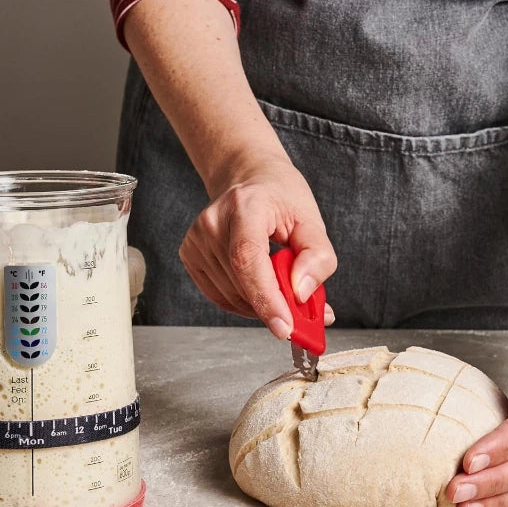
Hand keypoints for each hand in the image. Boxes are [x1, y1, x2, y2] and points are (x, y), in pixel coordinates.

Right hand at [178, 153, 336, 337]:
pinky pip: (221, 297)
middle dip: (274, 306)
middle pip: (241, 282)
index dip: (265, 296)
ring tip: (282, 288)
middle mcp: (213, 222)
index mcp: (245, 206)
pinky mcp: (189, 255)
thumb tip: (302, 293)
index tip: (285, 327)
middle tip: (303, 314)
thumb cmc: (282, 198)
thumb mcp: (312, 220)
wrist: (251, 179)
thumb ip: (317, 257)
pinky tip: (260, 287)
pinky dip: (245, 302)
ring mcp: (196, 239)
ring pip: (232, 296)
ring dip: (262, 305)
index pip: (247, 258)